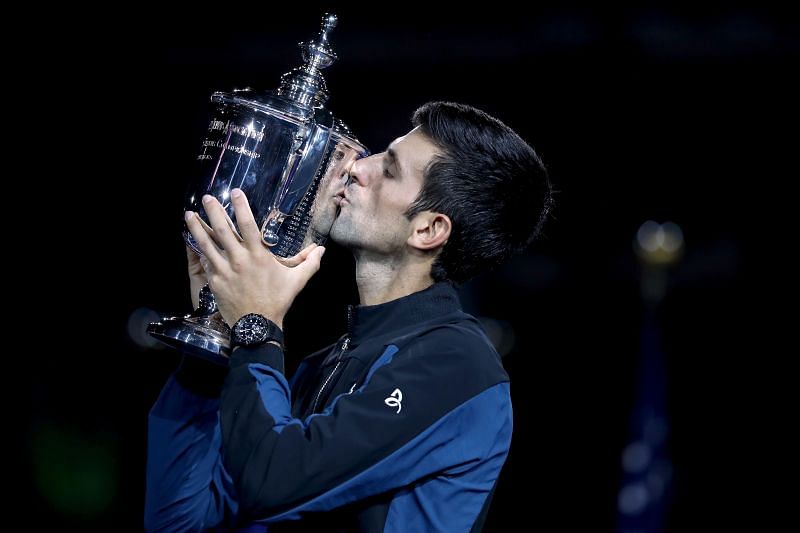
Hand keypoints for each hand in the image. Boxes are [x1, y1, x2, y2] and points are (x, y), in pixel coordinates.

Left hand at [184, 189, 325, 328]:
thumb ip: (309, 263)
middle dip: (214, 211)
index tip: (235, 192)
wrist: (257, 325)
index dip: (241, 207)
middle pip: (223, 229)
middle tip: (207, 197)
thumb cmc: (278, 301)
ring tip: (189, 214)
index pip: (248, 225)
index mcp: (259, 256)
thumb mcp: (297, 281)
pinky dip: (198, 250)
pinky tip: (192, 241)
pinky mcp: (215, 281)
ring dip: (198, 227)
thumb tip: (321, 250)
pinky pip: (206, 262)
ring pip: (208, 244)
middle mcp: (239, 259)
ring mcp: (225, 270)